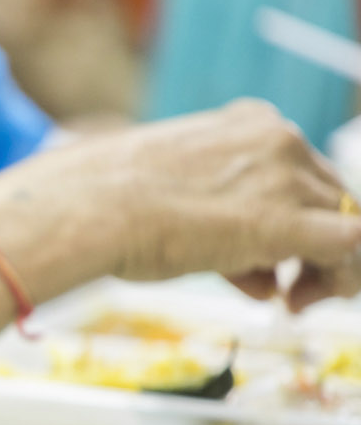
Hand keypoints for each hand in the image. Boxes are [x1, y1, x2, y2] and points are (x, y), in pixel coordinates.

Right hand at [5, 100, 360, 309]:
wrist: (90, 207)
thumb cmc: (108, 203)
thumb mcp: (173, 198)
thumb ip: (225, 224)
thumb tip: (257, 273)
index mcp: (249, 123)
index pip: (295, 173)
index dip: (291, 218)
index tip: (266, 254)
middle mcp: (279, 141)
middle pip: (326, 196)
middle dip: (311, 247)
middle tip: (285, 291)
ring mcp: (288, 178)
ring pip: (344, 220)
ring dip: (326, 268)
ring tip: (293, 302)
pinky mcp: (289, 222)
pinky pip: (351, 245)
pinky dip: (342, 276)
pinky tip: (306, 300)